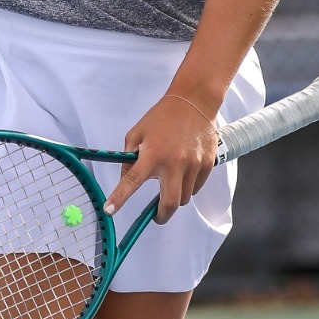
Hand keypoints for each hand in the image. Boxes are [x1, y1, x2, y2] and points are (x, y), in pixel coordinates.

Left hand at [103, 94, 220, 224]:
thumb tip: (126, 179)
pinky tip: (183, 172)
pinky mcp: (208, 165)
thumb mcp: (137, 133)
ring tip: (170, 182)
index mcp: (152, 154)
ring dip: (175, 197)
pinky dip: (188, 187)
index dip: (119, 198)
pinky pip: (196, 187)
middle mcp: (174, 162)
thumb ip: (130, 157)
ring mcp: (194, 165)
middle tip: (156, 216)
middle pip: (170, 204)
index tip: (110, 211)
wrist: (194, 102)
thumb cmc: (162, 117)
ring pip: (185, 197)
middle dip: (161, 215)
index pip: (132, 181)